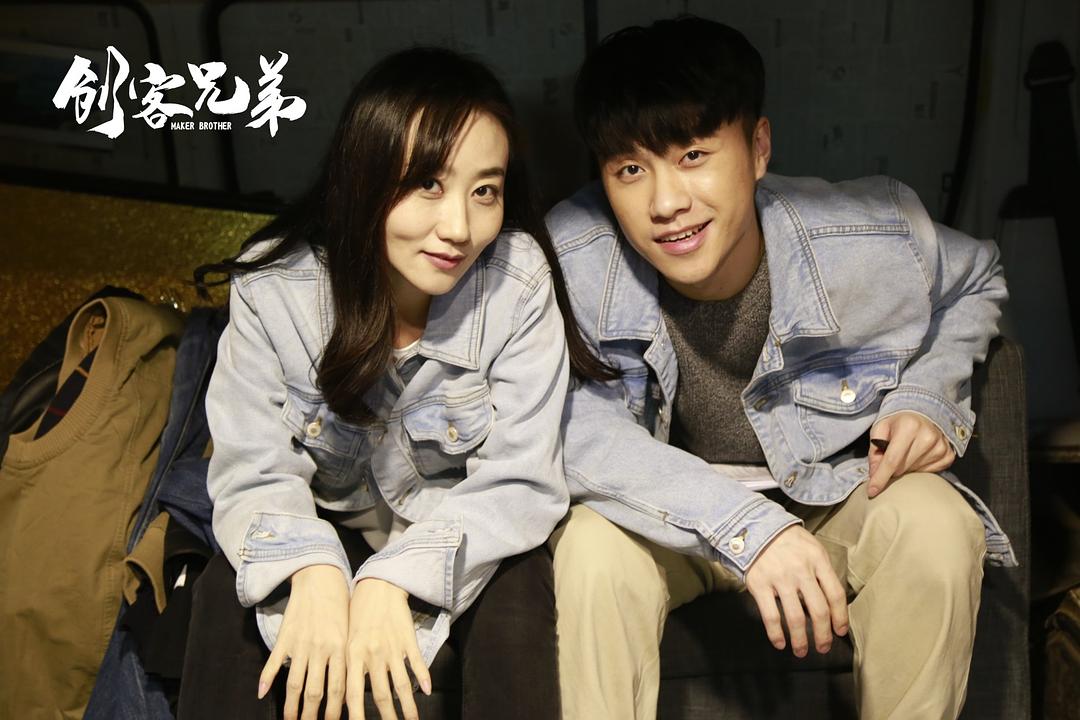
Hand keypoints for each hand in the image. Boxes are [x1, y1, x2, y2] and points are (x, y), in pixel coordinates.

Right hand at [258, 564, 349, 719]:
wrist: (320, 577)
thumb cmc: (340, 606)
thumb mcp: (350, 632)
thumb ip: (347, 658)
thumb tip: (348, 688)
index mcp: (340, 648)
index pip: (338, 689)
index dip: (334, 711)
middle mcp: (320, 648)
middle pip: (315, 691)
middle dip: (312, 715)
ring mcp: (301, 643)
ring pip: (294, 683)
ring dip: (291, 706)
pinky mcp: (285, 636)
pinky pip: (274, 661)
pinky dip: (266, 678)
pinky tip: (261, 693)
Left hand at [346, 578, 431, 719]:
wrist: (379, 585)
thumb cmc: (357, 613)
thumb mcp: (346, 639)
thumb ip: (347, 666)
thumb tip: (347, 695)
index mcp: (353, 655)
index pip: (353, 693)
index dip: (356, 715)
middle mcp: (373, 654)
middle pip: (381, 694)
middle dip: (387, 718)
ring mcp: (393, 648)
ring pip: (402, 684)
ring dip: (408, 706)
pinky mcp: (409, 639)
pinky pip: (417, 663)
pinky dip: (424, 678)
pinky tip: (428, 691)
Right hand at [744, 526, 847, 656]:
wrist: (752, 526)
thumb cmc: (786, 540)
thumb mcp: (811, 546)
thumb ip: (822, 570)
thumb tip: (832, 602)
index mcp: (817, 560)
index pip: (835, 594)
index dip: (840, 617)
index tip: (840, 631)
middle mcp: (801, 570)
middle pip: (819, 610)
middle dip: (823, 635)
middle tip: (823, 648)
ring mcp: (779, 578)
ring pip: (796, 618)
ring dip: (801, 640)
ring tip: (801, 651)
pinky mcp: (759, 585)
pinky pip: (771, 616)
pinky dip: (776, 634)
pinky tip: (780, 644)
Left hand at [868, 411, 955, 497]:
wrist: (923, 414)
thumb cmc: (898, 422)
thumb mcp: (880, 430)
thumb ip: (874, 452)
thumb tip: (874, 475)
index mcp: (908, 427)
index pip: (892, 460)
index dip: (880, 477)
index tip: (872, 491)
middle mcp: (928, 436)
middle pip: (902, 468)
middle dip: (891, 469)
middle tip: (891, 455)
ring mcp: (941, 447)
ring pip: (914, 472)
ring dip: (905, 468)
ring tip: (907, 452)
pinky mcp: (948, 455)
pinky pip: (928, 473)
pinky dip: (918, 468)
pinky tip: (918, 456)